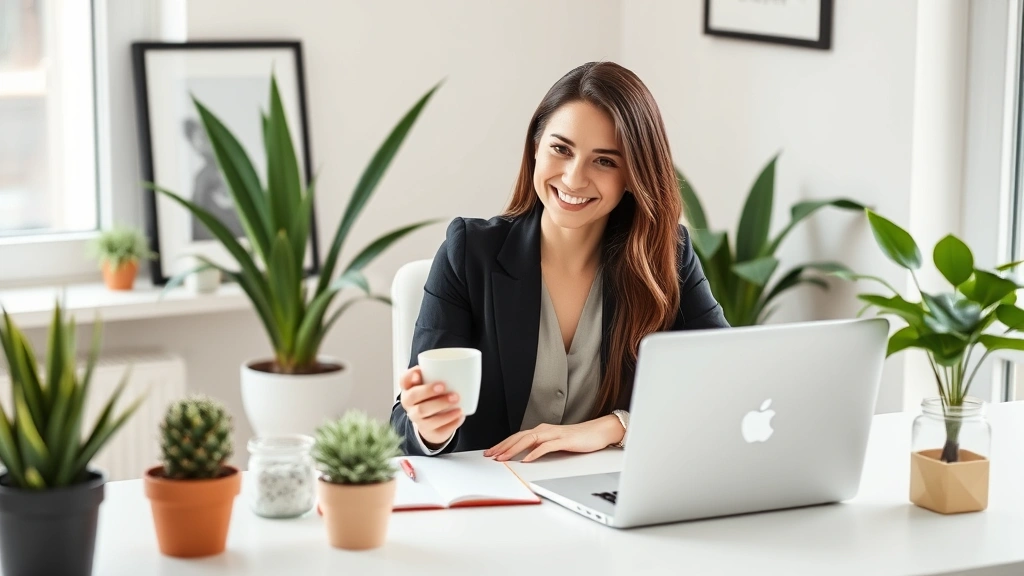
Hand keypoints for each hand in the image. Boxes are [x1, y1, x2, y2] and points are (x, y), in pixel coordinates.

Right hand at [399, 366, 464, 446]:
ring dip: (443, 410)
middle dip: (429, 392)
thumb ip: (436, 373)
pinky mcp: (430, 432)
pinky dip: (451, 423)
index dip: (409, 377)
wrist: (432, 422)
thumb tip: (451, 366)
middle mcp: (410, 405)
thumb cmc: (432, 396)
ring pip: (426, 416)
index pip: (403, 380)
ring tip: (458, 404)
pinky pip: (439, 430)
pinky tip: (460, 416)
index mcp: (409, 389)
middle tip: (445, 387)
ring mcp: (418, 420)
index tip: (419, 373)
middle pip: (414, 398)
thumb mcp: (431, 383)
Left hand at [484, 416, 623, 462]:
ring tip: (503, 458)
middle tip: (490, 455)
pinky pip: (546, 446)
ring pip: (529, 440)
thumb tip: (524, 456)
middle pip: (519, 437)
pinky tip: (527, 460)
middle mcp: (545, 430)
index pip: (517, 437)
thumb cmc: (578, 439)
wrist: (598, 432)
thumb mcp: (554, 443)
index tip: (491, 452)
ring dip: (514, 449)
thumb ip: (540, 447)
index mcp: (541, 430)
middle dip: (503, 446)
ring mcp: (554, 434)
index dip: (503, 444)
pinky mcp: (564, 440)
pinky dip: (535, 453)